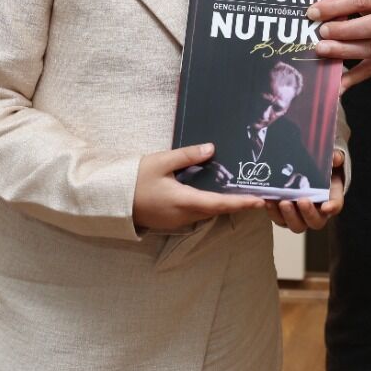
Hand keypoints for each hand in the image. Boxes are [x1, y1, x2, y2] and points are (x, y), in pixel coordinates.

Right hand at [132, 144, 266, 230]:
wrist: (109, 201)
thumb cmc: (134, 180)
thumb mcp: (161, 162)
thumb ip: (188, 156)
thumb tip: (212, 149)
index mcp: (184, 201)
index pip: (219, 204)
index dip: (241, 203)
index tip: (260, 201)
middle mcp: (184, 215)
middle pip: (216, 209)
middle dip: (236, 202)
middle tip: (256, 191)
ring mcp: (177, 221)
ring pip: (206, 212)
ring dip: (222, 203)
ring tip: (240, 190)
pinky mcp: (171, 220)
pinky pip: (195, 213)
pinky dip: (208, 204)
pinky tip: (213, 191)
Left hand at [261, 149, 345, 232]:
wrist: (305, 175)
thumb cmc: (320, 170)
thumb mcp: (329, 161)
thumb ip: (334, 158)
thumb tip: (335, 157)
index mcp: (330, 199)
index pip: (334, 206)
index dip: (331, 207)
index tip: (326, 206)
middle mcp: (316, 213)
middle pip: (315, 222)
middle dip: (308, 213)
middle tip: (302, 200)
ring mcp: (299, 217)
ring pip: (297, 225)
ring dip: (289, 215)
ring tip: (283, 202)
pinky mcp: (284, 217)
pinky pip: (278, 219)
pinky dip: (273, 212)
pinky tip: (268, 200)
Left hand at [307, 0, 370, 89]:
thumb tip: (323, 8)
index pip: (361, 0)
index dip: (336, 7)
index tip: (314, 12)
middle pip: (370, 27)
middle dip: (342, 31)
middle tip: (321, 32)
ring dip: (344, 52)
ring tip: (322, 50)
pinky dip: (354, 78)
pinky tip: (337, 84)